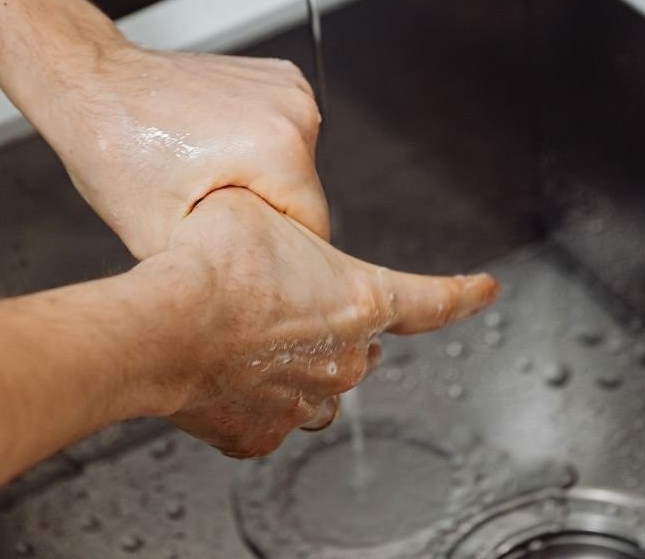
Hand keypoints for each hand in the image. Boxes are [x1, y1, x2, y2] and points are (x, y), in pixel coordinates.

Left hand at [20, 22, 327, 258]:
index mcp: (279, 149)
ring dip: (261, 181)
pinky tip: (211, 148)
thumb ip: (219, 271)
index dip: (276, 258)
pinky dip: (256, 148)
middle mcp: (295, 110)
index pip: (314, 232)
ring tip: (204, 176)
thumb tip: (249, 298)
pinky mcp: (277, 76)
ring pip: (296, 167)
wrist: (92, 85)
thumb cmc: (115, 149)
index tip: (238, 256)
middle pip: (304, 196)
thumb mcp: (161, 239)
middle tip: (209, 214)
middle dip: (265, 216)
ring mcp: (288, 87)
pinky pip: (284, 135)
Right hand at [146, 188, 497, 459]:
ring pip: (318, 385)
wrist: (158, 327)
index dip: (463, 293)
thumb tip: (276, 221)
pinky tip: (223, 367)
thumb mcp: (258, 208)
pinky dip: (254, 395)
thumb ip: (286, 222)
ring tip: (248, 334)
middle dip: (332, 323)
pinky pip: (270, 415)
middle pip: (360, 343)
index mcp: (360, 300)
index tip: (485, 290)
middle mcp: (344, 360)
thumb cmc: (209, 265)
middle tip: (281, 299)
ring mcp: (304, 404)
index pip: (431, 300)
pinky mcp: (261, 436)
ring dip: (297, 364)